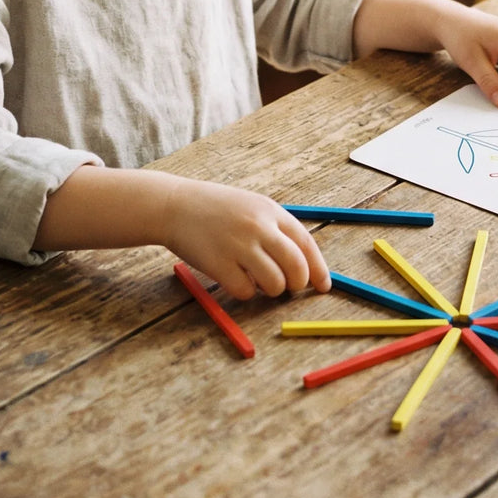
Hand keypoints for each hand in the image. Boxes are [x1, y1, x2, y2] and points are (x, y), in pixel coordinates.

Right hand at [164, 178, 330, 299]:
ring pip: (275, 284)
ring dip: (269, 289)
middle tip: (288, 288)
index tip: (323, 286)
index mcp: (270, 211)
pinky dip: (244, 291)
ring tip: (254, 277)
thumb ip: (276, 230)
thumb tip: (303, 265)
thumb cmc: (215, 209)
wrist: (174, 205)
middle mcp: (259, 227)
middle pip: (296, 268)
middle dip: (297, 284)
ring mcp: (239, 246)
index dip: (319, 269)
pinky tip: (232, 276)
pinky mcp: (219, 264)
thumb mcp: (251, 207)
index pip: (306, 244)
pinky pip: (246, 292)